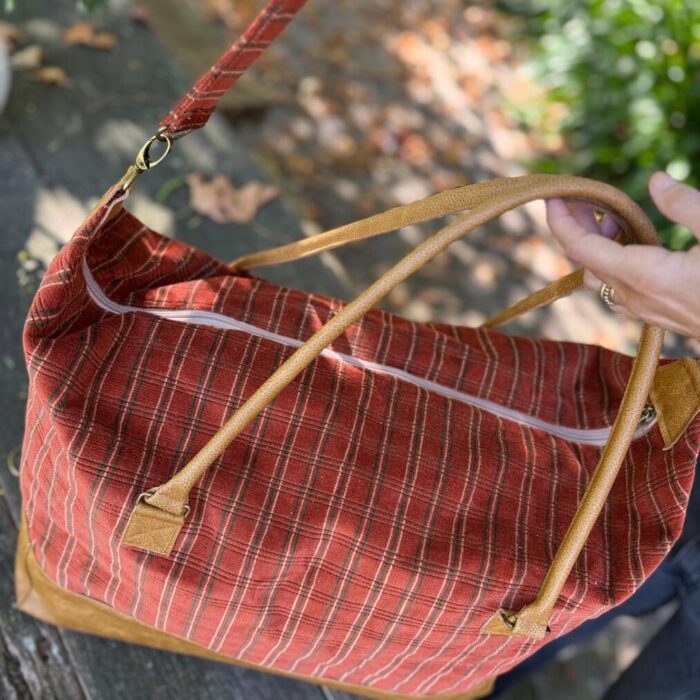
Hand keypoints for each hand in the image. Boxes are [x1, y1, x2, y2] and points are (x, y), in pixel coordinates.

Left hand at [545, 172, 699, 338]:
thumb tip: (657, 180)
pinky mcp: (655, 316)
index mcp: (643, 275)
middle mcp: (634, 297)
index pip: (581, 248)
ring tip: (617, 219)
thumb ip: (685, 205)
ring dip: (599, 246)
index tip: (553, 196)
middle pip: (586, 260)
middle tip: (588, 200)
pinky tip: (637, 246)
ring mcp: (643, 311)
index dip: (562, 221)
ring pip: (600, 277)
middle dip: (579, 227)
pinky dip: (615, 263)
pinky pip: (619, 290)